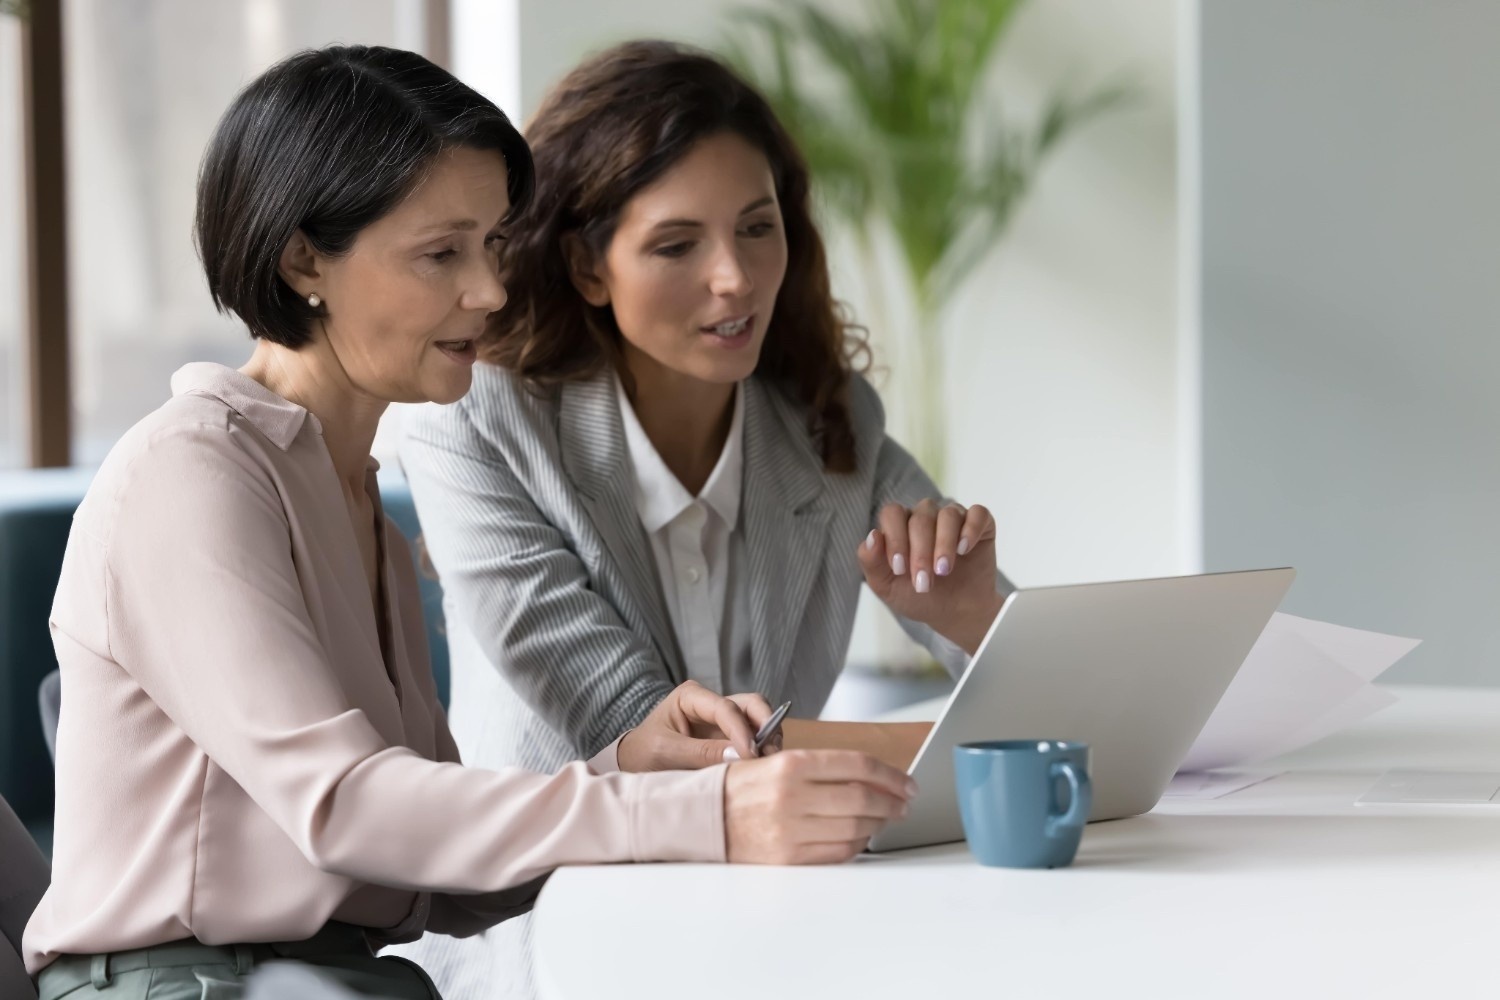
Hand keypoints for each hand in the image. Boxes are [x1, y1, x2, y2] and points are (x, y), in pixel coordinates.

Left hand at [617, 681, 774, 771]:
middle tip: (771, 753)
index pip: (726, 708)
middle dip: (766, 725)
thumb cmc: (643, 753)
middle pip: (751, 704)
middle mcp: (712, 703)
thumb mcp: (666, 753)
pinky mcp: (729, 737)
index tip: (751, 754)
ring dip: (769, 737)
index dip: (741, 730)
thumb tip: (740, 755)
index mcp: (691, 696)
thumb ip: (700, 752)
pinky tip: (763, 764)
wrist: (634, 764)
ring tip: (770, 761)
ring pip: (758, 718)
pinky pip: (754, 737)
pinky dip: (763, 747)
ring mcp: (723, 720)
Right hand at [724, 750, 916, 863]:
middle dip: (892, 801)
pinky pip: (838, 852)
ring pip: (855, 827)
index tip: (907, 782)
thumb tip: (871, 778)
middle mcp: (792, 795)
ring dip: (878, 823)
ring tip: (886, 818)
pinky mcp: (789, 858)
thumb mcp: (774, 762)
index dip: (891, 774)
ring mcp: (791, 829)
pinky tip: (862, 836)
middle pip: (863, 798)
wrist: (702, 819)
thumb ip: (819, 768)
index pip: (857, 765)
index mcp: (790, 764)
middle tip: (904, 803)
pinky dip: (857, 844)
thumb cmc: (740, 788)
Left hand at [858, 499, 1004, 653]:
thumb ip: (871, 561)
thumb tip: (873, 535)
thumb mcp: (887, 586)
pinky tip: (965, 550)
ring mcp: (954, 518)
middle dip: (921, 552)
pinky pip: (978, 513)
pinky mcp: (980, 524)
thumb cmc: (918, 596)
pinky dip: (971, 529)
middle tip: (924, 582)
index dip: (895, 538)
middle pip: (920, 517)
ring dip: (944, 544)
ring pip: (948, 514)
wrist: (954, 613)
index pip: (893, 514)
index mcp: (900, 525)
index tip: (900, 569)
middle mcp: (926, 516)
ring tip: (943, 570)